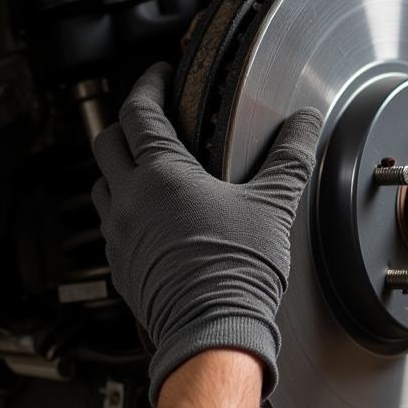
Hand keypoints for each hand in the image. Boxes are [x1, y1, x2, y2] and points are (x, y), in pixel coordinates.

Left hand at [90, 62, 322, 402]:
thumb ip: (289, 155)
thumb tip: (306, 121)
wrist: (213, 331)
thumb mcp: (273, 203)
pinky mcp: (120, 266)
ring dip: (119, 168)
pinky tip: (151, 218)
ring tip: (147, 167)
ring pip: (101, 185)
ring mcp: (119, 236)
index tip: (158, 75)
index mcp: (162, 174)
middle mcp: (129, 200)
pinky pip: (109, 226)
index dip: (147, 85)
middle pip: (107, 142)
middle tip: (149, 116)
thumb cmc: (238, 271)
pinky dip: (123, 209)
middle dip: (126, 123)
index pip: (138, 112)